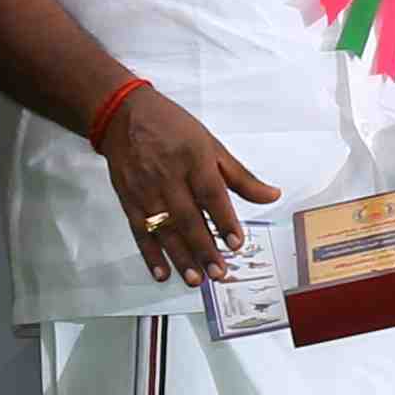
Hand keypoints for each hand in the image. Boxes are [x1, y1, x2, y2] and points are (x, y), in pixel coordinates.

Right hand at [106, 85, 279, 286]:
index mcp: (193, 159)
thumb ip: (241, 176)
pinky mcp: (128, 200)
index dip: (224, 220)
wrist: (123, 116)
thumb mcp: (211, 144)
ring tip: (195, 279)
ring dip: (180, 257)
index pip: (211, 194)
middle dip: (203, 248)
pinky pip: (140, 231)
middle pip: (187, 217)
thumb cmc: (171, 127)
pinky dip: (150, 254)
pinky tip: (162, 272)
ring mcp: (146, 190)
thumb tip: (271, 195)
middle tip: (218, 271)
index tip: (236, 242)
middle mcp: (168, 177)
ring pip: (164, 229)